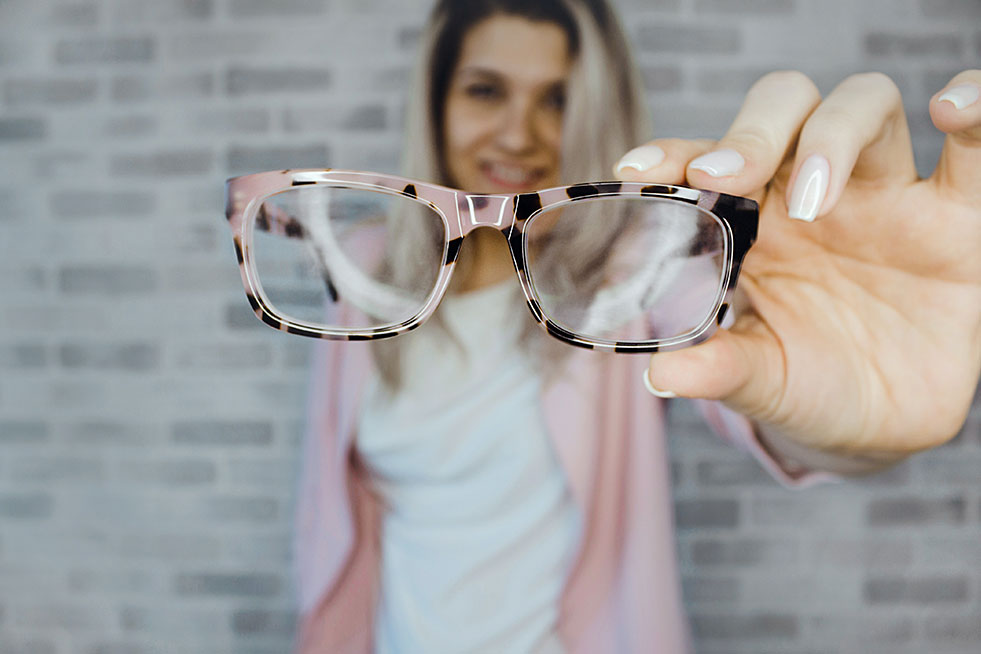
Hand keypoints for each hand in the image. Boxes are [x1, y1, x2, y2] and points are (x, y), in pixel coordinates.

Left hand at [616, 70, 980, 461]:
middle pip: (783, 109)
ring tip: (815, 200)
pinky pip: (976, 148)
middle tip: (724, 180)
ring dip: (833, 133)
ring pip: (864, 105)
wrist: (880, 423)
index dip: (674, 153)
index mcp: (750, 222)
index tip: (637, 170)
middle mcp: (811, 193)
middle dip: (750, 132)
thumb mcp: (759, 381)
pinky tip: (954, 112)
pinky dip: (977, 109)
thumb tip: (661, 375)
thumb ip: (719, 369)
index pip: (708, 161)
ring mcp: (884, 197)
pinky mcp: (955, 216)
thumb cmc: (805, 385)